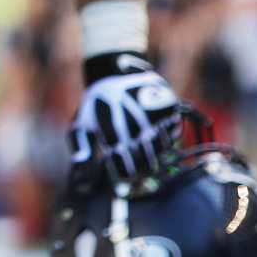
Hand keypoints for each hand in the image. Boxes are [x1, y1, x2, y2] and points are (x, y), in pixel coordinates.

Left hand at [70, 52, 185, 184]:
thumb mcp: (83, 124)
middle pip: (146, 161)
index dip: (126, 178)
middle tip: (138, 177)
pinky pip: (173, 135)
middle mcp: (135, 122)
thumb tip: (83, 181)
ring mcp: (154, 114)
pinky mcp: (169, 107)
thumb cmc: (96, 103)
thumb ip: (83, 151)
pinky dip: (165, 141)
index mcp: (111, 128)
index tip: (125, 186)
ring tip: (145, 157)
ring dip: (154, 156)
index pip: (124, 164)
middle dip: (141, 171)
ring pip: (161, 150)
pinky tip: (154, 138)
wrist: (114, 70)